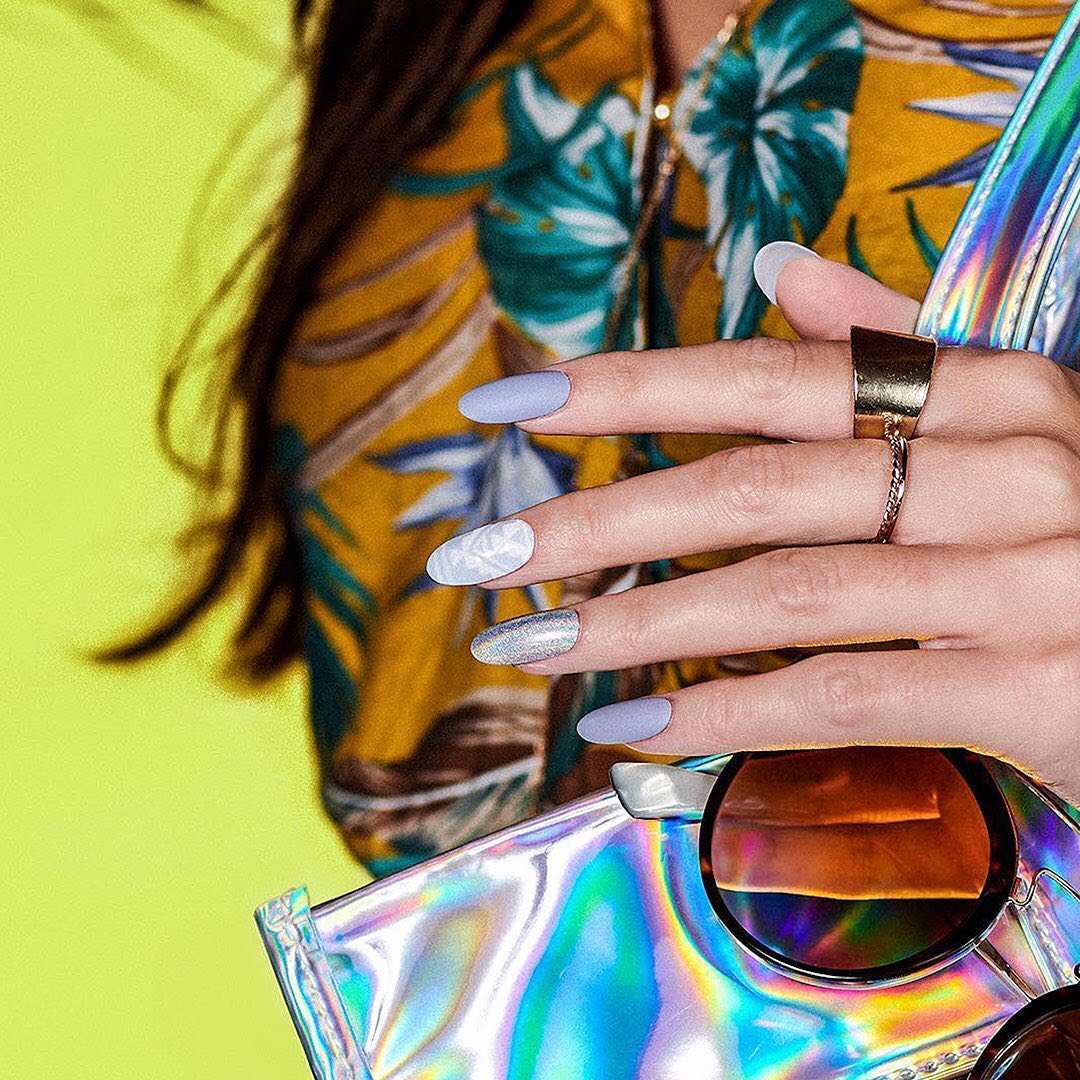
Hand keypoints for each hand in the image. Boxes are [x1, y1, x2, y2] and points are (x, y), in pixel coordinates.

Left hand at [428, 250, 1079, 806]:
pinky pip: (846, 691)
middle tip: (479, 552)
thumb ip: (895, 351)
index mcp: (989, 390)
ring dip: (635, 620)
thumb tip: (780, 272)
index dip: (622, 389)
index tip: (506, 411)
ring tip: (528, 643)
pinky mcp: (1046, 685)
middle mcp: (1011, 462)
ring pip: (784, 588)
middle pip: (752, 482)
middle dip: (596, 517)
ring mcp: (1034, 573)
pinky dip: (725, 713)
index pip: (766, 375)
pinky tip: (631, 729)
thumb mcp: (1005, 431)